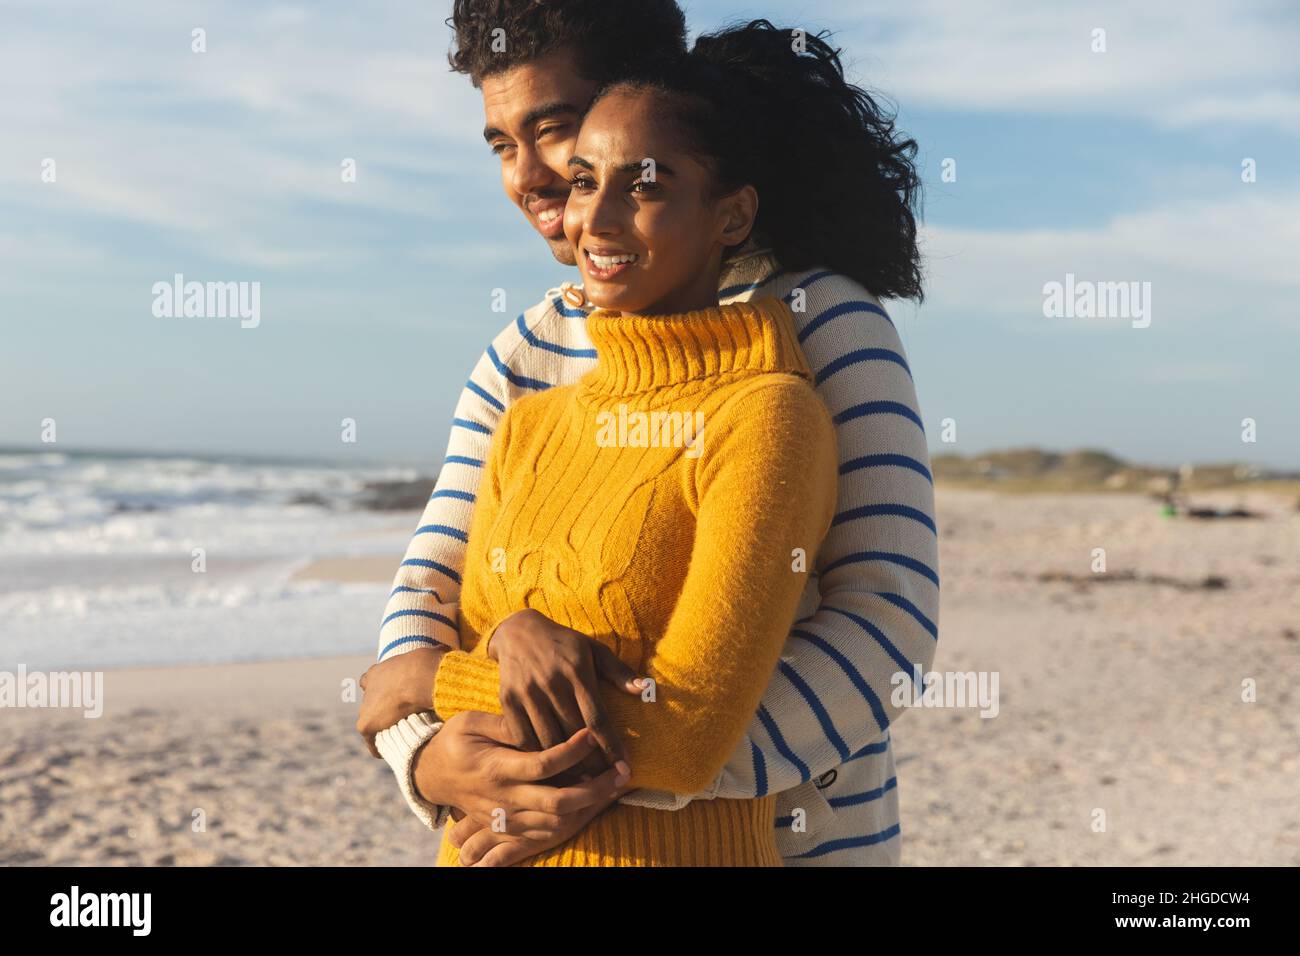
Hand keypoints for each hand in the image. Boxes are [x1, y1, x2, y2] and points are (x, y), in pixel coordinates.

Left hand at [357, 646, 445, 757]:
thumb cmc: (430, 666)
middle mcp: (368, 686)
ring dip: (382, 727)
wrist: (421, 677)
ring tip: (396, 736)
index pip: (372, 680)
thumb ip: (433, 657)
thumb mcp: (433, 655)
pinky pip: (370, 740)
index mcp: (380, 671)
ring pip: (371, 720)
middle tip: (397, 718)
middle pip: (370, 701)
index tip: (393, 697)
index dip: (383, 689)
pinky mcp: (366, 723)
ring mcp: (366, 705)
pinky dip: (377, 746)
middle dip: (380, 709)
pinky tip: (386, 753)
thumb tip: (448, 651)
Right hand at [414, 711, 629, 852]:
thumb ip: (504, 721)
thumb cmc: (455, 740)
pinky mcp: (509, 827)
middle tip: (622, 770)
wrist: (431, 776)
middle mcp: (503, 797)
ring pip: (555, 821)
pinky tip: (595, 802)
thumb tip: (537, 714)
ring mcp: (507, 817)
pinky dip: (574, 820)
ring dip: (590, 806)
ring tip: (616, 784)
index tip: (593, 734)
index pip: (541, 764)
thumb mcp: (470, 721)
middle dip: (595, 789)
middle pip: (556, 801)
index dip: (571, 752)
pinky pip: (546, 832)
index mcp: (495, 768)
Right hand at [489, 609, 642, 776]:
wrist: (518, 632)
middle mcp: (551, 682)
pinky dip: (537, 756)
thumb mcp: (594, 649)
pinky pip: (523, 738)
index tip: (624, 767)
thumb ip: (619, 671)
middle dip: (592, 762)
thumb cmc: (564, 644)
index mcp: (576, 671)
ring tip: (582, 784)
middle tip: (606, 783)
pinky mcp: (507, 700)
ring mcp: (527, 692)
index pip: (597, 717)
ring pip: (548, 740)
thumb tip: (644, 690)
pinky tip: (550, 770)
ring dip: (565, 766)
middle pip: (573, 734)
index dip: (611, 745)